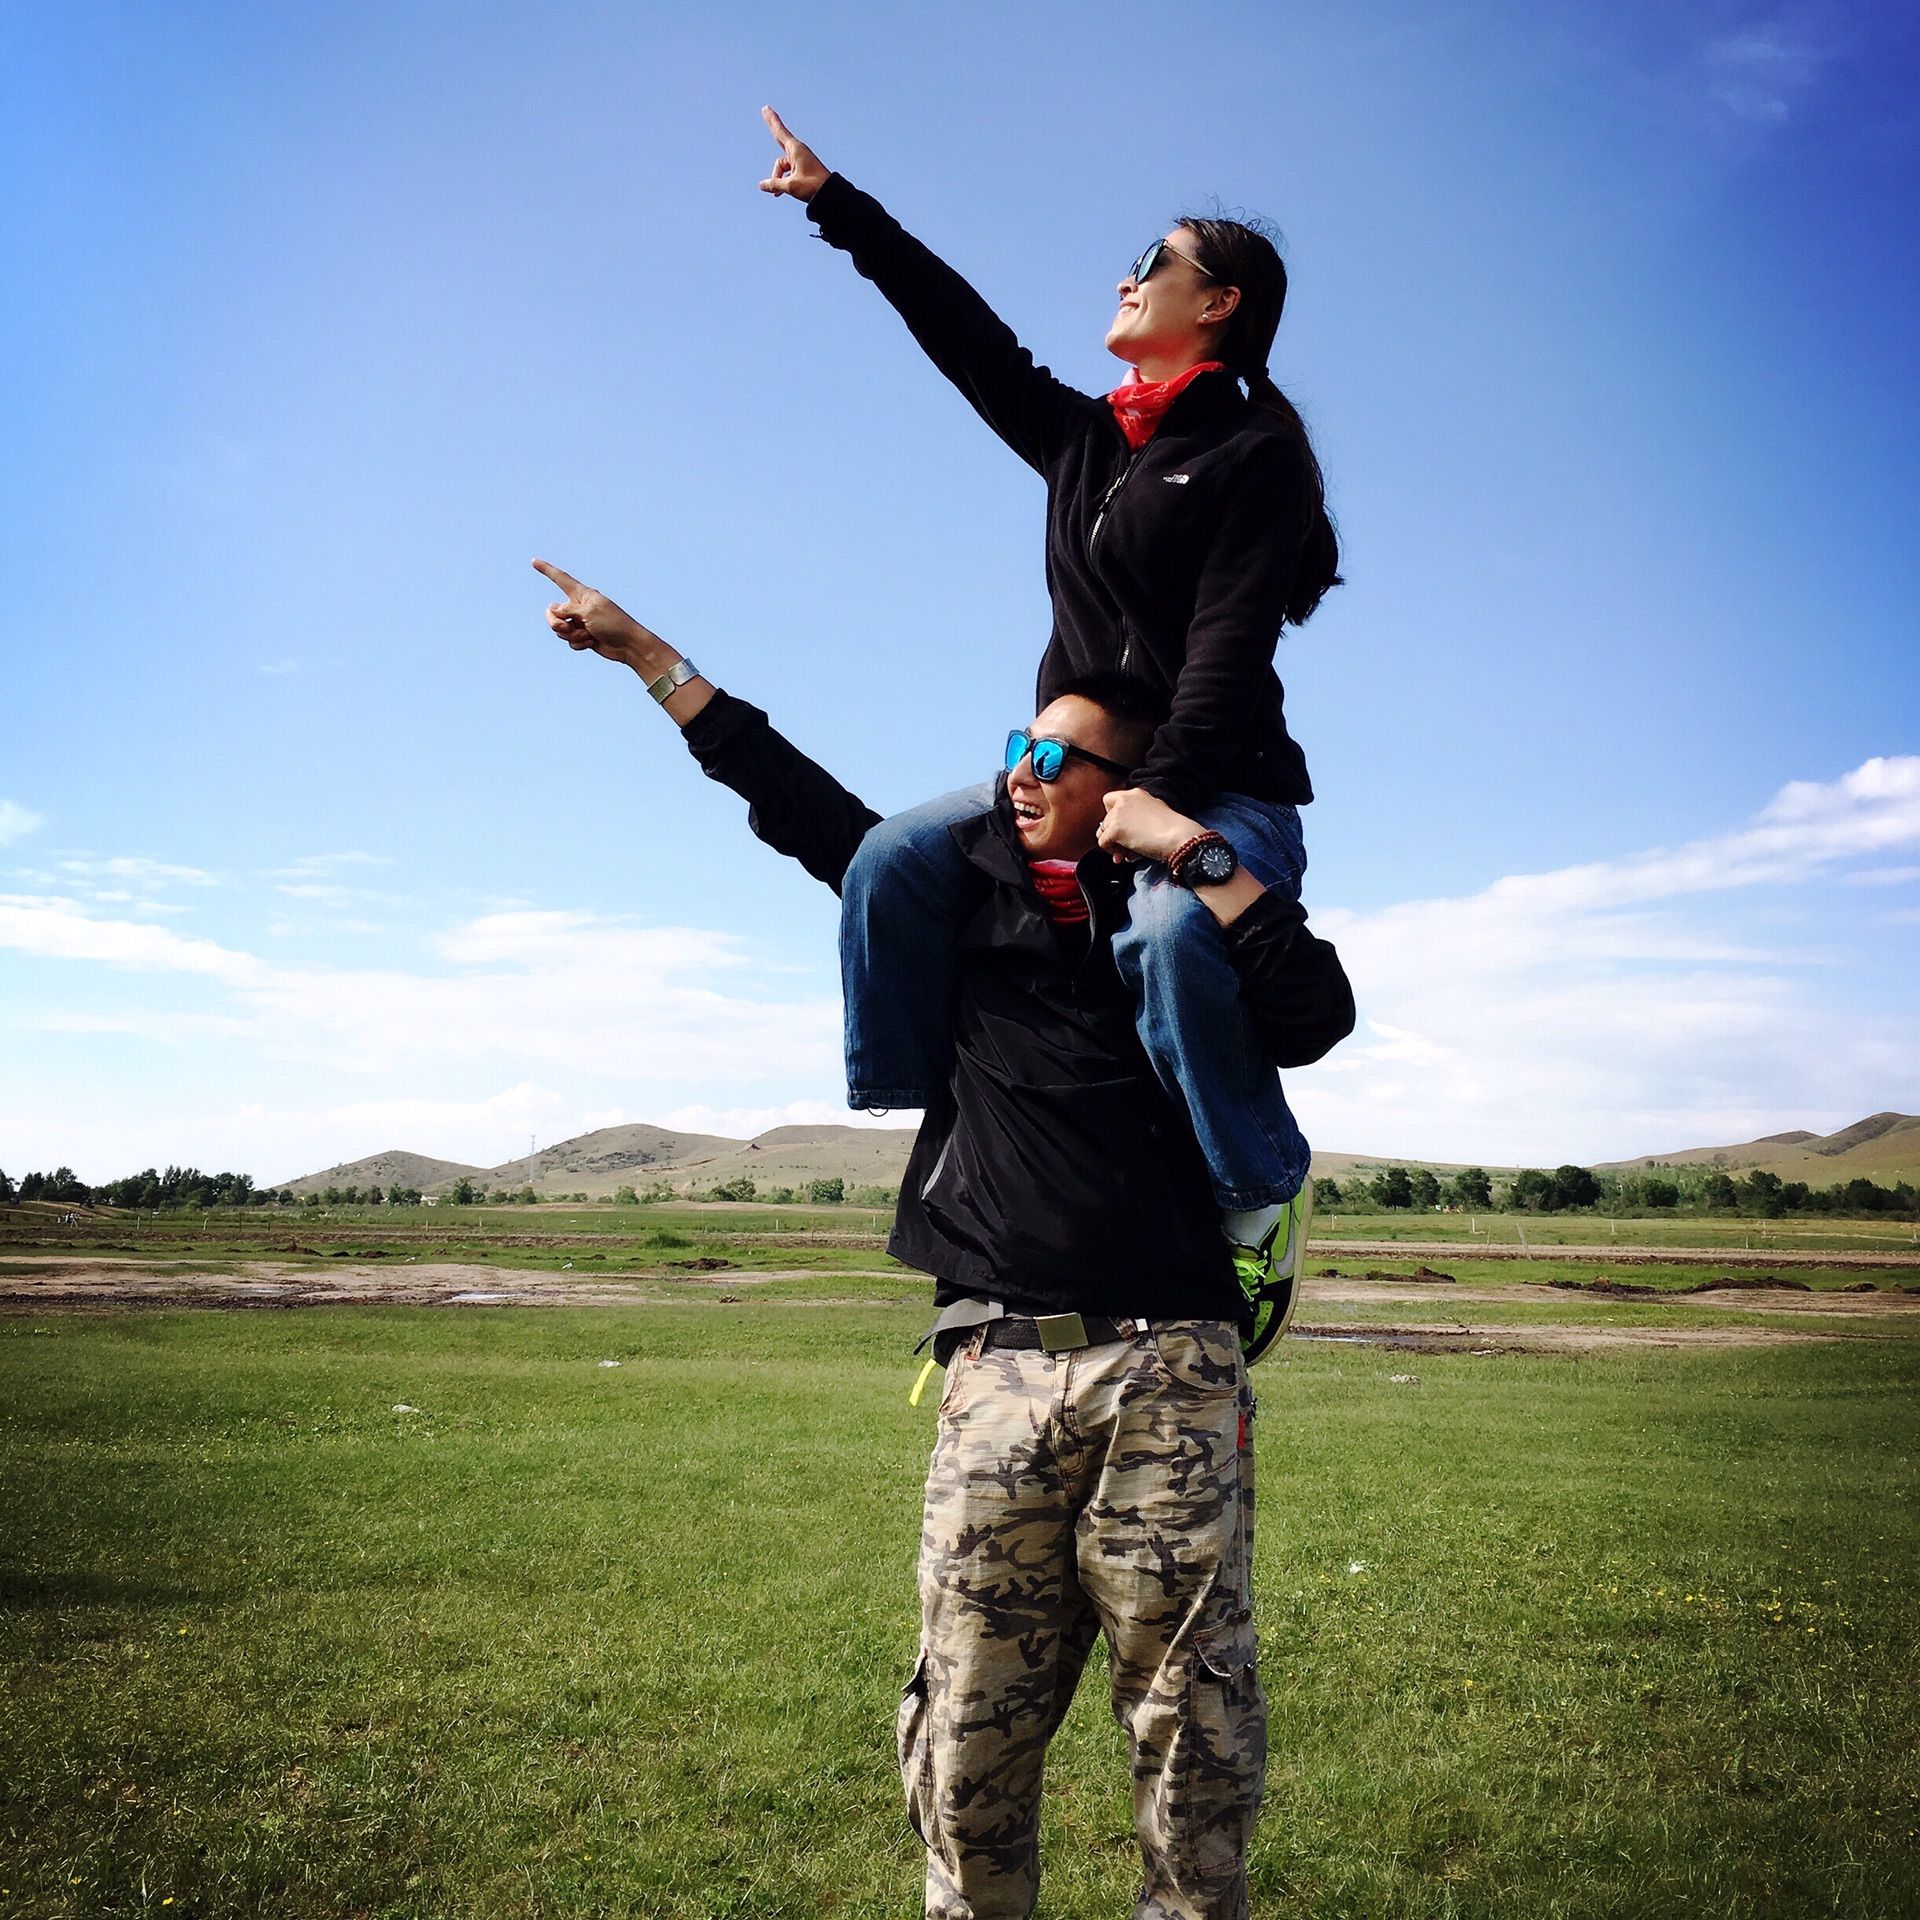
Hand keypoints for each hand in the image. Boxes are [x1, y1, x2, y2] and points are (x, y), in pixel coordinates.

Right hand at [531, 559, 667, 673]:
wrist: (628, 645)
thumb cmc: (613, 623)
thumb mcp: (589, 612)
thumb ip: (568, 609)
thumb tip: (552, 609)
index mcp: (582, 594)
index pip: (560, 578)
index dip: (546, 570)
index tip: (534, 561)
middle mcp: (578, 606)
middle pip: (552, 612)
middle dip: (555, 623)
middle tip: (567, 627)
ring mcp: (580, 622)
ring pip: (559, 629)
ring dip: (571, 635)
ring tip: (587, 635)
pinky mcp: (583, 637)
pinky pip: (569, 640)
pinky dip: (578, 643)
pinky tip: (591, 643)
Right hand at [758, 105, 828, 201]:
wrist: (831, 194)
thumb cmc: (812, 187)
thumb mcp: (791, 186)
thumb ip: (775, 184)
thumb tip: (762, 185)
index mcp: (795, 149)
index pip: (779, 132)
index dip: (771, 120)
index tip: (766, 108)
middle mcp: (797, 151)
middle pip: (780, 140)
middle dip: (773, 128)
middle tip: (765, 109)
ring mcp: (800, 160)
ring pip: (782, 166)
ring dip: (778, 178)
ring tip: (778, 193)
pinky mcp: (803, 168)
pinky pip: (788, 172)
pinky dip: (783, 181)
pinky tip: (778, 194)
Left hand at [1097, 788, 1201, 865]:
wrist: (1178, 836)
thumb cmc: (1172, 829)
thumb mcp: (1155, 812)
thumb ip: (1138, 816)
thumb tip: (1122, 833)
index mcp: (1135, 793)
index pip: (1109, 800)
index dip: (1112, 815)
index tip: (1123, 827)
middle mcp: (1124, 799)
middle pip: (1105, 819)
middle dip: (1114, 835)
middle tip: (1126, 847)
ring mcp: (1118, 814)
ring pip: (1102, 831)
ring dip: (1113, 844)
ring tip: (1128, 853)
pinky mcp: (1115, 828)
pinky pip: (1103, 843)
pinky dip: (1112, 851)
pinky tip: (1128, 855)